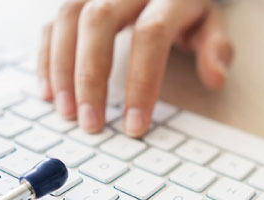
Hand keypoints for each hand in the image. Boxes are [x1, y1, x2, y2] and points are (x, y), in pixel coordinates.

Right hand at [38, 0, 232, 134]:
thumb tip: (216, 78)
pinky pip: (53, 22)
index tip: (135, 124)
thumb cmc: (186, 6)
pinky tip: (50, 91)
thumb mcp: (210, 22)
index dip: (141, 81)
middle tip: (91, 124)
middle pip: (99, 21)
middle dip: (91, 77)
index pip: (151, 34)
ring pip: (69, 17)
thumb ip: (215, 48)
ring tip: (68, 112)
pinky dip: (47, 57)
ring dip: (62, 68)